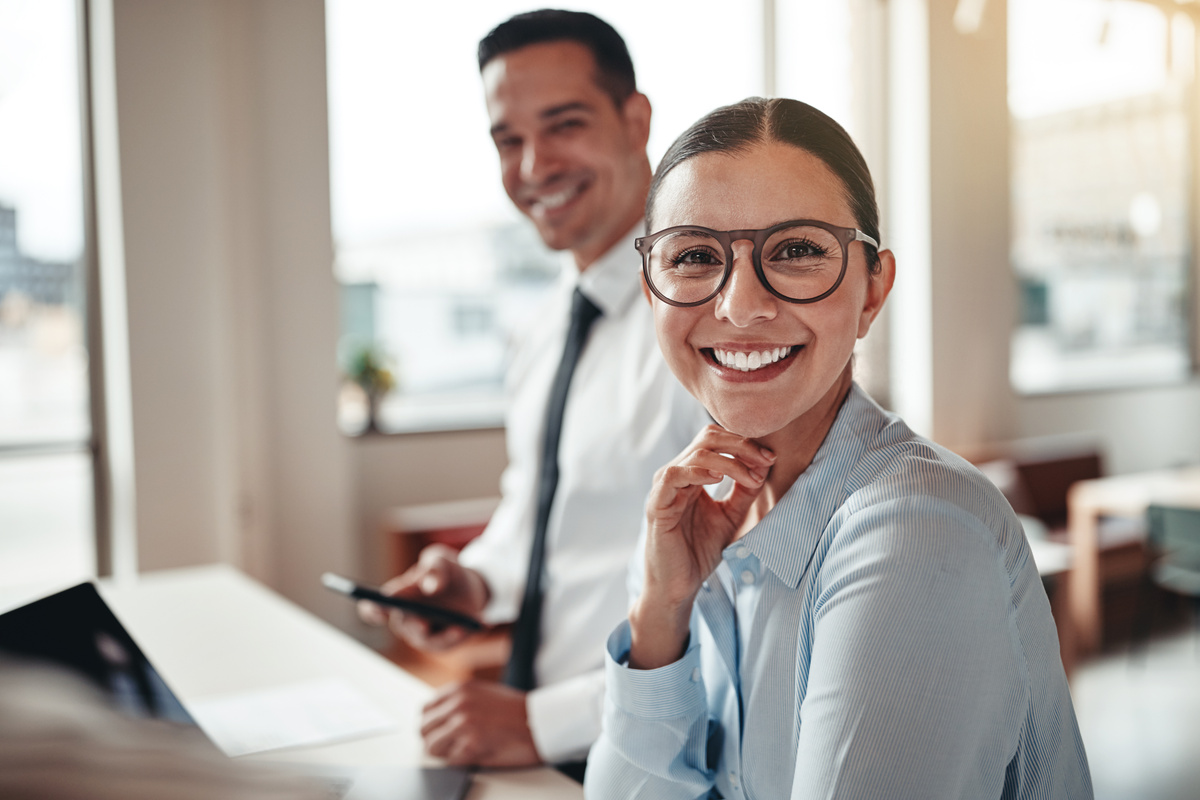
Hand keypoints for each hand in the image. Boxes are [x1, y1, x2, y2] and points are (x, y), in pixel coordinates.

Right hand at [357, 544, 488, 651]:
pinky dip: (461, 636)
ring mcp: (422, 633)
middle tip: (423, 624)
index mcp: (398, 595)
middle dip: (413, 625)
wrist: (472, 586)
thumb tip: (430, 585)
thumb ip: (435, 567)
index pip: (374, 608)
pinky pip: (447, 644)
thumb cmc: (447, 572)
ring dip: (443, 636)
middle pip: (402, 627)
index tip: (381, 609)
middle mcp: (406, 618)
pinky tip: (475, 625)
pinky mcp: (440, 642)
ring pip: (427, 640)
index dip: (372, 610)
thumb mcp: (443, 560)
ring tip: (461, 628)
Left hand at [420, 680, 539, 766]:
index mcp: (459, 690)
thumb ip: (458, 701)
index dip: (432, 725)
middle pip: (424, 729)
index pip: (425, 710)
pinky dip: (459, 761)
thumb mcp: (482, 693)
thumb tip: (438, 718)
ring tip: (463, 750)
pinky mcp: (471, 744)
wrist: (540, 721)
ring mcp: (463, 724)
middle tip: (450, 746)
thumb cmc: (515, 711)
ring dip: (445, 752)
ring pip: (432, 746)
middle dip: (435, 739)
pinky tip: (476, 754)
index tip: (439, 732)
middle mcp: (458, 704)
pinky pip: (450, 760)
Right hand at [630, 425, 773, 668]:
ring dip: (729, 460)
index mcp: (692, 475)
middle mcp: (676, 475)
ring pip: (695, 454)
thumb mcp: (731, 516)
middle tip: (765, 459)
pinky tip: (718, 479)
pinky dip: (697, 471)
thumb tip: (763, 466)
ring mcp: (664, 488)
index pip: (716, 441)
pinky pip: (673, 476)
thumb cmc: (699, 551)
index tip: (770, 458)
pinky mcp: (656, 505)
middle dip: (740, 445)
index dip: (744, 444)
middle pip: (707, 439)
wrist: (678, 586)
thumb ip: (744, 492)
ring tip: (750, 476)